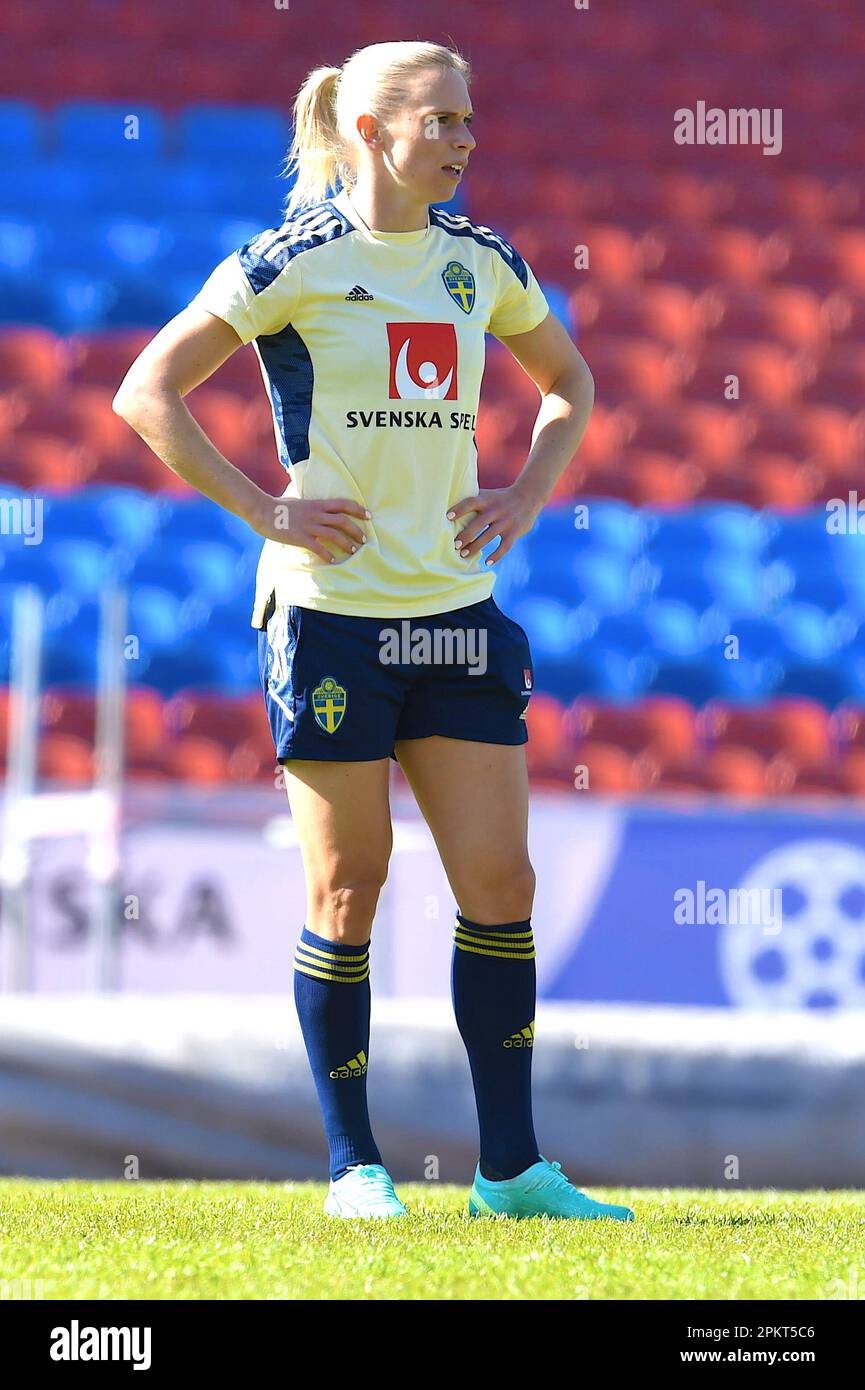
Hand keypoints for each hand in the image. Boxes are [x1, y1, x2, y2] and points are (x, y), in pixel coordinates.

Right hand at [248, 494, 369, 562]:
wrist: (262, 510)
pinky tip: (332, 561)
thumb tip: (320, 511)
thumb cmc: (279, 507)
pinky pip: (317, 547)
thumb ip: (312, 508)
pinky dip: (327, 554)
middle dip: (356, 530)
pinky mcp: (299, 537)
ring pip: (334, 534)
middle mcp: (315, 514)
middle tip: (363, 540)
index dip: (358, 509)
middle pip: (342, 520)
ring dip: (346, 543)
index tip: (369, 516)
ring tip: (352, 551)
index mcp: (317, 504)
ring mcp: (308, 525)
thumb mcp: (300, 503)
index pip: (343, 504)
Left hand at [446, 485, 541, 565]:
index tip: (448, 516)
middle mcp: (496, 510)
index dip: (460, 509)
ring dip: (476, 547)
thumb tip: (448, 503)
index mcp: (487, 500)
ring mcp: (506, 521)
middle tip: (455, 545)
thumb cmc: (501, 498)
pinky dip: (496, 555)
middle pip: (479, 523)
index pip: (471, 502)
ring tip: (464, 555)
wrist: (529, 496)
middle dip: (466, 534)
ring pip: (489, 536)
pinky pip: (505, 546)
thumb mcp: (488, 495)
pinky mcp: (514, 532)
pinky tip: (487, 563)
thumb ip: (473, 499)